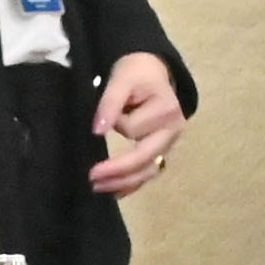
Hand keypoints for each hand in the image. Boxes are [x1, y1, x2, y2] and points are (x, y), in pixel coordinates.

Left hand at [86, 50, 187, 198]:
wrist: (151, 72)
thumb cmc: (136, 74)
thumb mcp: (121, 79)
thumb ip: (110, 103)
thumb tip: (98, 131)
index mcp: (167, 111)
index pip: (135, 130)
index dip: (117, 124)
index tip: (100, 122)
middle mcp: (173, 132)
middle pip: (146, 159)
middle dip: (119, 171)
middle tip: (91, 177)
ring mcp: (169, 145)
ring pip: (148, 171)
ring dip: (123, 182)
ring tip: (97, 187)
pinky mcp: (161, 152)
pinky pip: (147, 173)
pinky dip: (131, 184)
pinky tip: (114, 192)